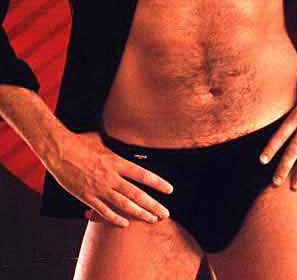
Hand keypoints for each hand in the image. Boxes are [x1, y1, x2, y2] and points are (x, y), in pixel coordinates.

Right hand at [45, 130, 172, 227]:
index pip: (142, 175)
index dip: (157, 183)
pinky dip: (115, 219)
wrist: (59, 151)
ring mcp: (99, 188)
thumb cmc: (79, 142)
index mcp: (116, 161)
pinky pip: (104, 211)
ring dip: (139, 214)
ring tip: (152, 219)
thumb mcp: (101, 140)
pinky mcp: (87, 197)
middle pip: (137, 194)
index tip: (169, 190)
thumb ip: (113, 146)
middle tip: (165, 213)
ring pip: (124, 205)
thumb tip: (121, 142)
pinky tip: (125, 224)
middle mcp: (111, 177)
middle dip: (153, 205)